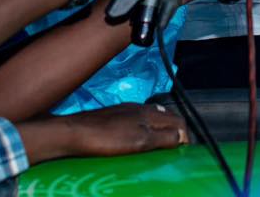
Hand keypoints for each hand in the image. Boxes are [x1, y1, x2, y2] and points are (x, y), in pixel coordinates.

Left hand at [22, 103, 187, 160]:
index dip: (185, 136)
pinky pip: (139, 119)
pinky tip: (140, 138)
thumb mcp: (140, 141)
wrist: (74, 132)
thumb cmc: (107, 138)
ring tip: (162, 145)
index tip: (185, 151)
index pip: (178, 120)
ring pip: (153, 117)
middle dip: (176, 130)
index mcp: (148, 113)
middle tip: (177, 149)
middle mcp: (140, 108)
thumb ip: (163, 137)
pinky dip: (147, 129)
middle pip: (167, 116)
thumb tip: (182, 137)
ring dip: (162, 129)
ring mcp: (126, 111)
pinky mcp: (114, 116)